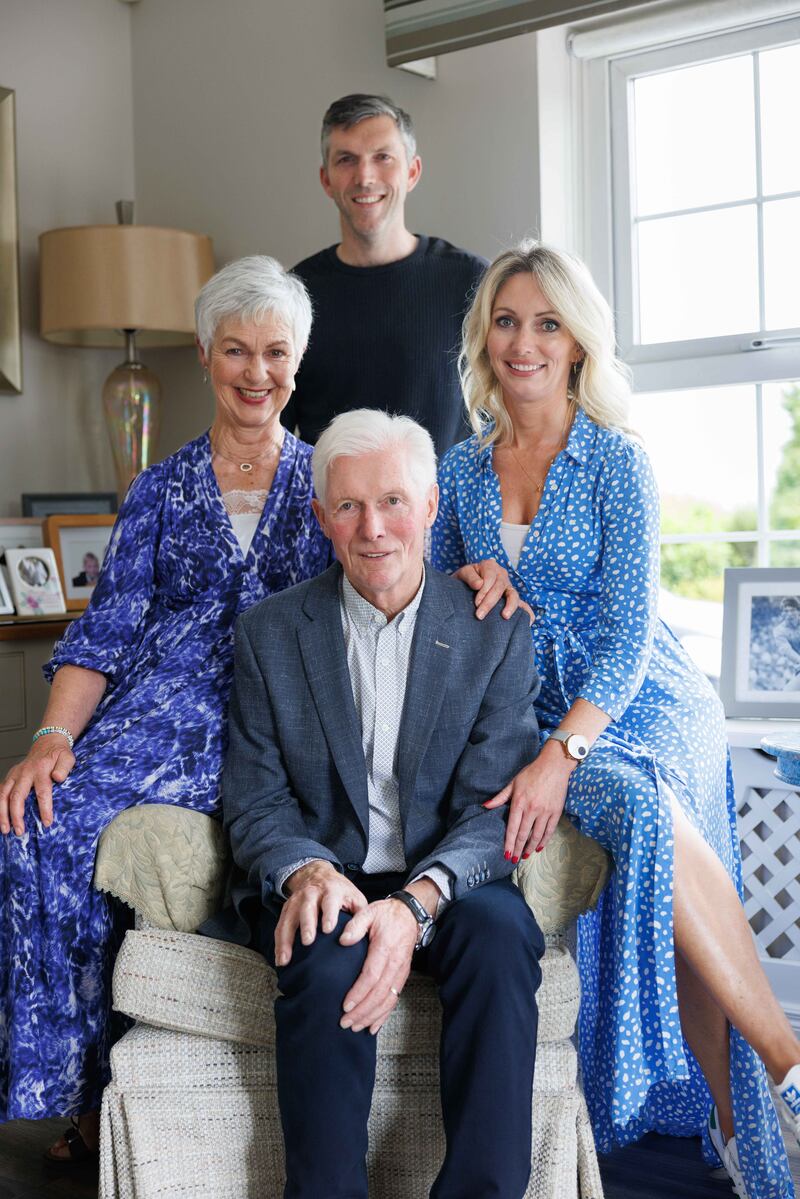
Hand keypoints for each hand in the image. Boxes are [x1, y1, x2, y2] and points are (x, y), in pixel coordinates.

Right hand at [0, 734, 75, 835]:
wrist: (47, 743)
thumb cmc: (58, 754)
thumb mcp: (67, 757)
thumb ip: (64, 767)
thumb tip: (58, 778)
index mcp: (41, 769)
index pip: (42, 791)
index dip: (44, 808)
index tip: (46, 822)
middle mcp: (25, 772)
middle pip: (17, 795)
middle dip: (17, 815)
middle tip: (20, 831)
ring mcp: (15, 774)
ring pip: (4, 795)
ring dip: (3, 813)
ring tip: (6, 829)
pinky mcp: (10, 777)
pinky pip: (0, 792)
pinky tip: (1, 819)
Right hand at [275, 861, 366, 966]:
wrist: (318, 874)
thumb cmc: (340, 892)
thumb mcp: (354, 896)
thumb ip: (360, 915)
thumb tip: (362, 936)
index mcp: (331, 890)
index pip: (330, 901)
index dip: (329, 914)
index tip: (328, 929)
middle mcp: (312, 893)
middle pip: (307, 908)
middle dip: (307, 925)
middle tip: (308, 941)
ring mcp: (297, 900)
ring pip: (289, 918)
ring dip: (287, 939)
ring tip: (287, 958)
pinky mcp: (287, 908)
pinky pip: (280, 926)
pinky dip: (279, 943)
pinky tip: (281, 960)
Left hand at [337, 898, 418, 1034]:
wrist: (409, 915)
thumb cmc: (386, 914)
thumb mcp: (369, 912)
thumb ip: (355, 925)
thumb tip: (343, 940)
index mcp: (385, 948)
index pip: (372, 976)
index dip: (359, 993)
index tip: (345, 1005)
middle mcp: (396, 963)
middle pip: (379, 993)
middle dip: (362, 1011)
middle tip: (345, 1022)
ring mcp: (401, 972)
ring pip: (388, 1000)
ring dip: (372, 1016)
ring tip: (355, 1027)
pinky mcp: (402, 977)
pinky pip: (394, 999)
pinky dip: (384, 1015)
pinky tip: (372, 1027)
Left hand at [454, 560, 533, 623]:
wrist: (464, 585)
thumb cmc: (464, 580)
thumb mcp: (462, 574)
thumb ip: (469, 577)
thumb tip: (479, 584)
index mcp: (490, 566)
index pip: (490, 578)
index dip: (484, 591)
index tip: (476, 603)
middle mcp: (502, 574)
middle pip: (499, 588)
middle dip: (490, 602)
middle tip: (479, 615)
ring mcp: (508, 587)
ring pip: (513, 595)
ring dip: (510, 606)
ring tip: (505, 616)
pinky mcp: (512, 598)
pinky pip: (523, 605)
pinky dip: (527, 612)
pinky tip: (529, 621)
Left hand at [483, 740, 571, 859]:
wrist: (554, 766)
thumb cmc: (532, 773)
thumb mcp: (513, 783)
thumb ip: (500, 797)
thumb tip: (485, 806)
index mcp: (519, 803)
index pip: (512, 828)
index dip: (508, 842)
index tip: (506, 853)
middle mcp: (532, 809)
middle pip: (523, 834)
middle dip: (517, 849)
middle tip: (513, 860)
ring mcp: (545, 812)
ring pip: (536, 835)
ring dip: (530, 847)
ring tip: (525, 856)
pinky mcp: (556, 812)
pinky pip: (549, 831)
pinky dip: (544, 841)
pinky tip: (539, 847)